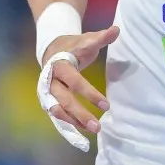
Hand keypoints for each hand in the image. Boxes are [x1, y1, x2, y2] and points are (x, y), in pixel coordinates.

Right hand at [37, 26, 118, 147]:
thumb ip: (101, 37)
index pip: (75, 82)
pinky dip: (68, 126)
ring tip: (93, 131)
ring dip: (74, 123)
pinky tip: (82, 135)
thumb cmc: (73, 47)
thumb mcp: (86, 40)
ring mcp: (48, 93)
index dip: (90, 95)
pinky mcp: (49, 101)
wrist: (51, 50)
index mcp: (59, 65)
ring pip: (59, 111)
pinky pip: (58, 116)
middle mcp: (50, 81)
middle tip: (97, 127)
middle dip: (80, 114)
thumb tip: (117, 30)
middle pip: (65, 101)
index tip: (107, 106)